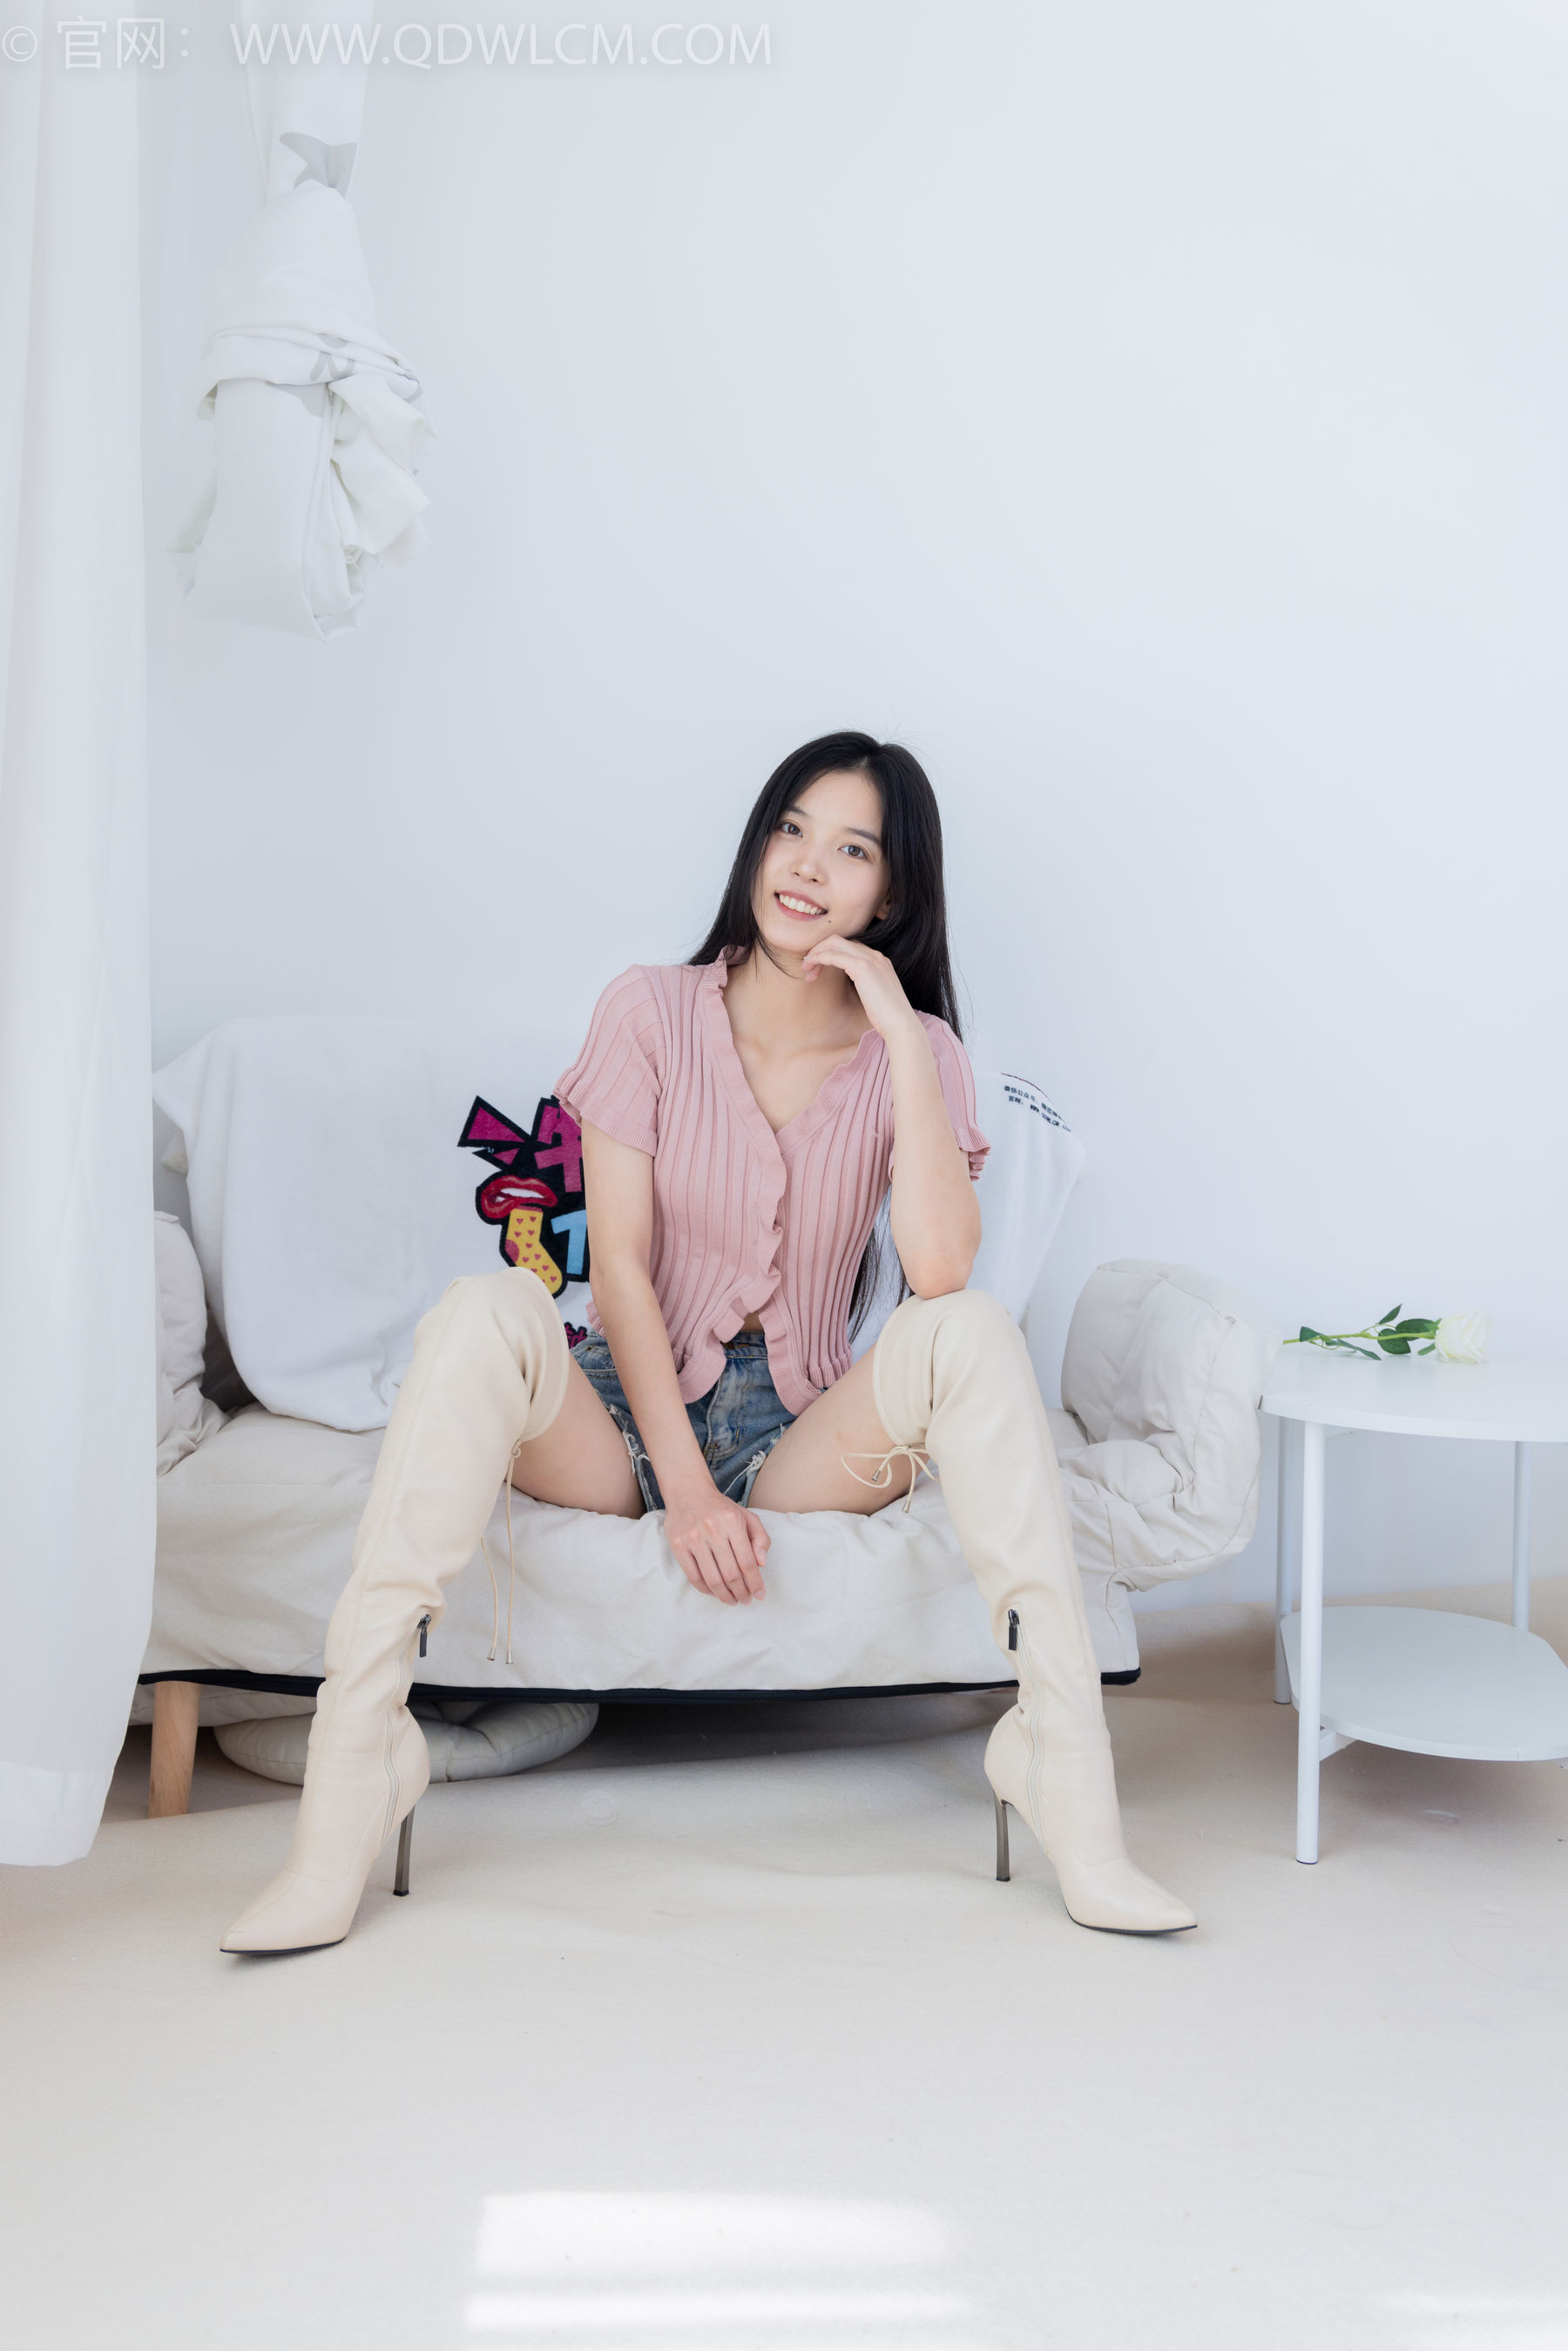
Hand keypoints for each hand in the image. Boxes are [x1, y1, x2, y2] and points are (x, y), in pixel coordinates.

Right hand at [662, 1478, 768, 1603]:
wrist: (688, 1492)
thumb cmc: (721, 1508)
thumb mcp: (747, 1516)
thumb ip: (760, 1538)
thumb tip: (762, 1564)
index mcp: (733, 1522)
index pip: (747, 1561)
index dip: (755, 1582)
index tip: (760, 1595)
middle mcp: (713, 1530)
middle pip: (731, 1574)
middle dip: (741, 1592)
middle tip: (746, 1600)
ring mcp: (693, 1538)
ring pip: (712, 1579)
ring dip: (725, 1595)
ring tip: (732, 1600)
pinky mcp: (678, 1545)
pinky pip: (693, 1576)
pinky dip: (706, 1589)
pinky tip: (714, 1592)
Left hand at [800, 934, 920, 1043]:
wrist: (900, 1023)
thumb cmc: (887, 1017)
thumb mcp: (876, 995)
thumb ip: (866, 985)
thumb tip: (854, 987)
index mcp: (879, 961)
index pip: (849, 947)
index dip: (830, 954)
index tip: (818, 969)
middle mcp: (875, 955)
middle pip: (839, 940)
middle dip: (820, 950)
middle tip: (808, 967)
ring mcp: (869, 959)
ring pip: (834, 943)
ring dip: (816, 953)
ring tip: (806, 968)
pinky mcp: (862, 967)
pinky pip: (833, 955)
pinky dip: (819, 958)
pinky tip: (810, 967)